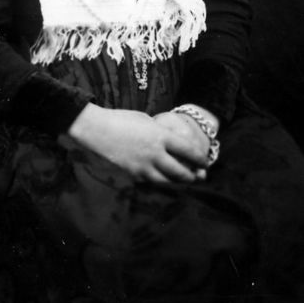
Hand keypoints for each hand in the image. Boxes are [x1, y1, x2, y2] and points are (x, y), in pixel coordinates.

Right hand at [66, 104, 208, 183]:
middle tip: (200, 178)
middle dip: (192, 176)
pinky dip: (161, 182)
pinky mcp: (132, 174)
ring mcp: (143, 166)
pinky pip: (151, 181)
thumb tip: (169, 141)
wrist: (98, 130)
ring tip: (186, 183)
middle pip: (179, 170)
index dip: (198, 158)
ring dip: (178, 183)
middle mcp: (154, 153)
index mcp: (160, 136)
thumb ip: (160, 133)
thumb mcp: (147, 121)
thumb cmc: (123, 119)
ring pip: (166, 180)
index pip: (187, 150)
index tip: (205, 162)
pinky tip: (165, 182)